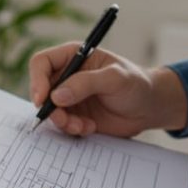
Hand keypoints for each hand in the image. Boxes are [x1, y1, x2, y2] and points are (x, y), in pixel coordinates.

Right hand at [29, 43, 187, 136]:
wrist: (149, 108)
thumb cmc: (136, 84)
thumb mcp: (115, 78)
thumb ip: (86, 83)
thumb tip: (57, 96)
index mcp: (73, 57)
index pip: (42, 63)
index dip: (37, 80)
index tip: (43, 99)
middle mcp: (67, 76)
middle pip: (41, 90)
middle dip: (50, 108)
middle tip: (65, 120)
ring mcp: (70, 97)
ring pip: (50, 111)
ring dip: (63, 122)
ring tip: (83, 126)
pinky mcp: (76, 116)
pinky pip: (62, 125)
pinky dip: (72, 130)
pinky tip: (90, 128)